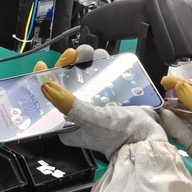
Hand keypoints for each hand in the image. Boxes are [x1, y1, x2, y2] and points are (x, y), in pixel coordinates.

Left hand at [35, 46, 166, 158]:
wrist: (148, 138)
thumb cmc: (118, 134)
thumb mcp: (90, 119)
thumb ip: (68, 104)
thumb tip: (46, 87)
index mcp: (68, 124)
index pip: (50, 98)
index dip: (45, 81)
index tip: (43, 66)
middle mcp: (79, 112)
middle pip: (67, 82)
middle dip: (69, 65)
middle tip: (74, 54)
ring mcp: (95, 102)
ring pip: (84, 75)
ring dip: (86, 61)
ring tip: (92, 54)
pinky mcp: (110, 95)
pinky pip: (101, 76)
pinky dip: (101, 65)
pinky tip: (103, 58)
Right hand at [159, 76, 191, 182]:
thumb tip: (179, 86)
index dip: (182, 85)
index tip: (165, 81)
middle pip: (186, 104)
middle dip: (172, 99)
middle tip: (157, 95)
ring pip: (181, 119)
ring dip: (170, 111)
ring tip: (158, 105)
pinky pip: (181, 135)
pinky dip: (172, 126)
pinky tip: (165, 117)